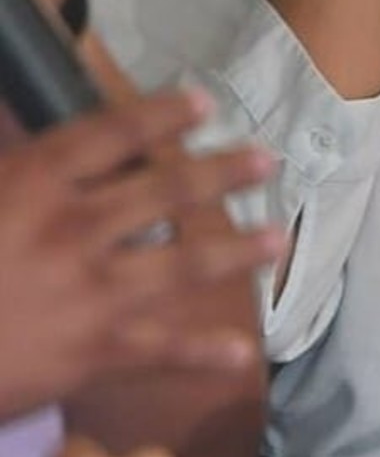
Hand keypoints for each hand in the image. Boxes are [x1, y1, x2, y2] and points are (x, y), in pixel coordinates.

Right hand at [0, 87, 285, 420]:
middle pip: (166, 190)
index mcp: (34, 181)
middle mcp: (75, 228)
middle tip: (266, 159)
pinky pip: (162, 351)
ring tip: (276, 239)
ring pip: (183, 264)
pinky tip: (243, 352)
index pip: (113, 134)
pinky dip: (204, 353)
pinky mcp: (94, 352)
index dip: (163, 115)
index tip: (204, 103)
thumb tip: (46, 158)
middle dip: (222, 172)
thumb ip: (9, 171)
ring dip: (235, 250)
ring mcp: (92, 291)